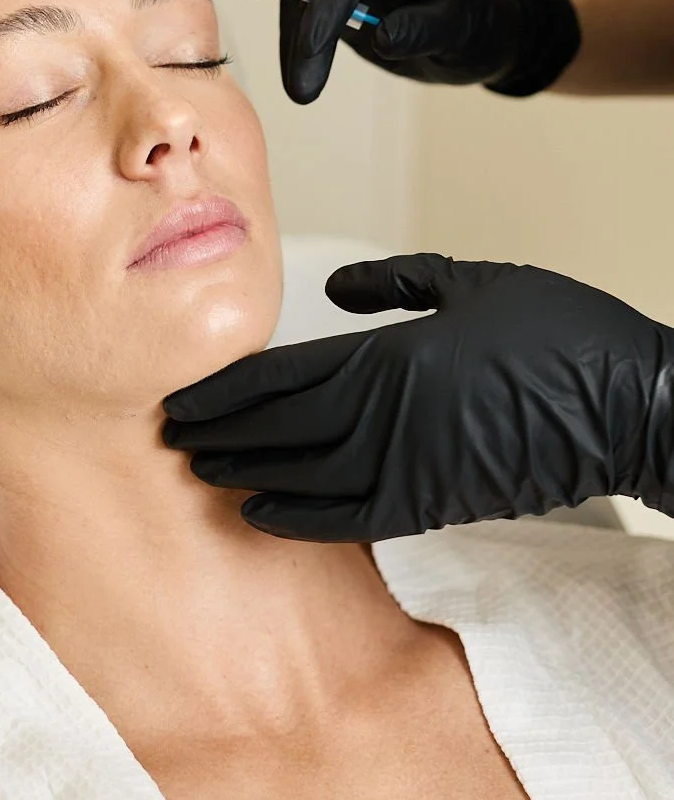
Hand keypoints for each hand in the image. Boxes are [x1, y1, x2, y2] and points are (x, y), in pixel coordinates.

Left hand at [161, 254, 673, 542]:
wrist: (630, 407)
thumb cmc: (558, 334)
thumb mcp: (474, 281)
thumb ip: (398, 280)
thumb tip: (335, 287)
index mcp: (393, 356)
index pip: (284, 375)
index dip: (226, 389)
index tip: (183, 395)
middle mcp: (389, 416)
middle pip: (280, 429)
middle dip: (222, 431)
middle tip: (172, 434)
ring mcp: (411, 466)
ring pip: (304, 475)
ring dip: (247, 473)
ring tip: (203, 470)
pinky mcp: (437, 504)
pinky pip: (351, 519)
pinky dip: (300, 519)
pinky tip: (262, 514)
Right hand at [184, 0, 579, 103]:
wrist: (484, 28)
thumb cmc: (478, 28)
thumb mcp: (464, 35)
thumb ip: (424, 30)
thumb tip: (381, 34)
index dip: (327, 5)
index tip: (308, 54)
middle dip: (305, 33)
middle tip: (302, 92)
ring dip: (293, 30)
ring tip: (302, 82)